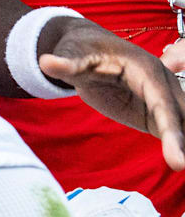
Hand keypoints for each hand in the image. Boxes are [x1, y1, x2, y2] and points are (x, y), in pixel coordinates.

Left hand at [40, 22, 184, 168]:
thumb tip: (45, 62)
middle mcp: (163, 85)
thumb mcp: (73, 55)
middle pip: (184, 117)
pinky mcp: (156, 115)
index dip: (172, 132)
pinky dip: (182, 146)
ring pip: (184, 125)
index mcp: (146, 69)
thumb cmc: (81, 50)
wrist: (86, 49)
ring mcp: (163, 100)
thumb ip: (65, 64)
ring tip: (184, 167)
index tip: (177, 162)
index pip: (163, 104)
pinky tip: (182, 163)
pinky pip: (176, 133)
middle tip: (183, 167)